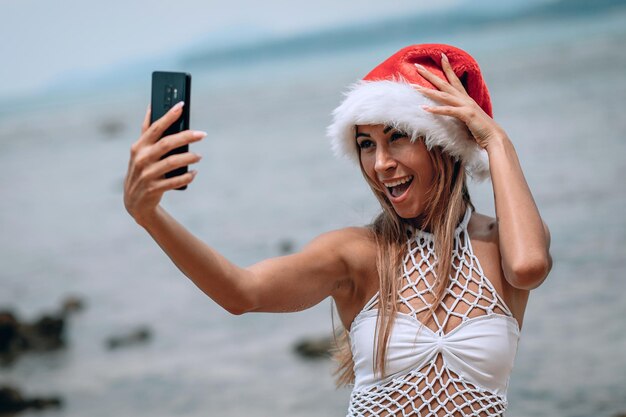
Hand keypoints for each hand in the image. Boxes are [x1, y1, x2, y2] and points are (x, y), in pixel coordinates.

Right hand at [123, 102, 205, 225]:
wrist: (134, 200)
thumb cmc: (142, 169)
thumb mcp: (140, 150)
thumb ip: (147, 131)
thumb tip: (151, 106)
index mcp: (139, 146)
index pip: (155, 128)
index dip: (168, 116)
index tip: (181, 105)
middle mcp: (141, 159)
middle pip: (166, 144)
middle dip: (186, 137)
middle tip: (202, 134)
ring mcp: (146, 174)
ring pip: (171, 162)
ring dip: (188, 158)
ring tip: (199, 156)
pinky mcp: (154, 189)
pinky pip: (174, 182)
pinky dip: (186, 177)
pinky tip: (194, 173)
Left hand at [414, 53, 506, 149]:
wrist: (494, 137)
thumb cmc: (481, 130)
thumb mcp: (468, 118)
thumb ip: (459, 113)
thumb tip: (451, 113)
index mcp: (466, 98)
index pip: (454, 79)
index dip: (447, 68)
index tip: (441, 56)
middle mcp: (465, 99)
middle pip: (444, 83)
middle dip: (430, 74)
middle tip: (417, 66)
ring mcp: (466, 105)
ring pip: (442, 95)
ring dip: (427, 91)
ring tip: (413, 87)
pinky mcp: (466, 115)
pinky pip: (448, 111)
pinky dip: (435, 110)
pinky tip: (423, 108)